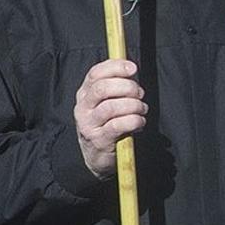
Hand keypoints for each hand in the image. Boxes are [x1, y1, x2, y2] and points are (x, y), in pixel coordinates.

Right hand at [74, 59, 146, 177]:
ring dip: (133, 105)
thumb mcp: (105, 103)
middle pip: (102, 88)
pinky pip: (118, 125)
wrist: (97, 157)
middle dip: (127, 87)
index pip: (95, 74)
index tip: (133, 68)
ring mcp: (88, 125)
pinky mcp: (99, 140)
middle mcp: (83, 108)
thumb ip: (115, 86)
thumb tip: (131, 69)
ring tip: (142, 109)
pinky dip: (134, 121)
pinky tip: (140, 122)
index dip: (115, 67)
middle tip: (140, 94)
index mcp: (84, 94)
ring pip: (111, 107)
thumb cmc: (106, 125)